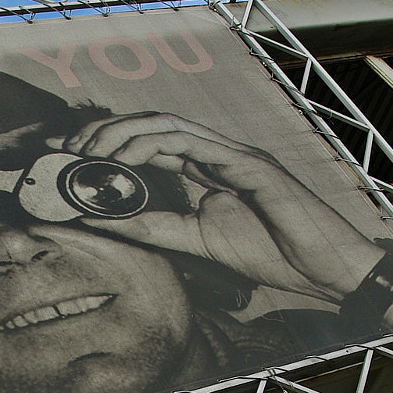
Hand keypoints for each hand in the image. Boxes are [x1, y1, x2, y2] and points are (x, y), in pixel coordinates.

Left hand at [53, 112, 388, 299]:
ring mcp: (234, 154)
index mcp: (204, 170)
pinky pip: (196, 146)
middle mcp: (216, 154)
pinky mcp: (251, 164)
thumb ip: (152, 228)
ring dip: (123, 133)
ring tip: (92, 152)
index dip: (106, 142)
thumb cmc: (272, 252)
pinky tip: (129, 160)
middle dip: (105, 130)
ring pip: (168, 124)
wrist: (324, 267)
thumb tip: (99, 221)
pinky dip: (157, 147)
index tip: (68, 154)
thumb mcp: (197, 242)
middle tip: (68, 146)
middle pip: (151, 125)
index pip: (147, 143)